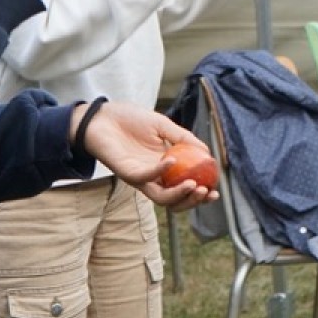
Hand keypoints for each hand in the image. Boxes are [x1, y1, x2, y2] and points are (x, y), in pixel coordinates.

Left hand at [75, 100, 218, 208]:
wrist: (101, 116)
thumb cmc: (129, 119)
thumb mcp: (163, 125)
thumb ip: (183, 138)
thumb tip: (207, 152)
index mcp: (163, 168)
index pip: (184, 189)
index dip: (201, 193)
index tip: (215, 190)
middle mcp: (153, 177)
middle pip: (175, 201)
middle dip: (193, 201)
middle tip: (208, 192)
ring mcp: (139, 177)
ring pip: (161, 198)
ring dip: (180, 195)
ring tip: (194, 185)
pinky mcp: (126, 172)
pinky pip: (145, 178)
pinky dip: (160, 172)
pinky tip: (171, 161)